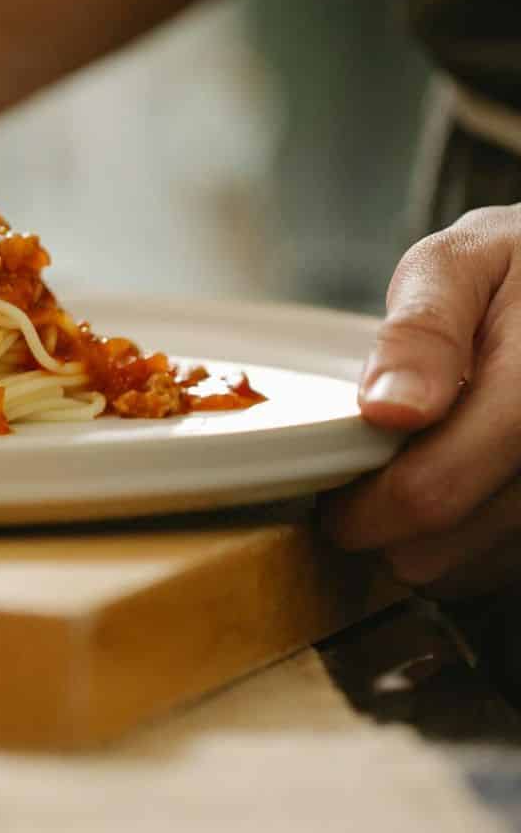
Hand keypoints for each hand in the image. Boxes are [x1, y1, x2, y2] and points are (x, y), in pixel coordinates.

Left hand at [324, 203, 520, 597]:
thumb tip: (387, 407)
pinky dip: (467, 546)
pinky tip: (462, 489)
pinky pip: (500, 568)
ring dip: (424, 540)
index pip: (432, 489)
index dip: (361, 506)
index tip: (331, 492)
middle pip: (442, 545)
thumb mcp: (463, 264)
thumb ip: (421, 332)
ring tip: (420, 471)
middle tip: (362, 480)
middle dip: (381, 526)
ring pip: (469, 568)